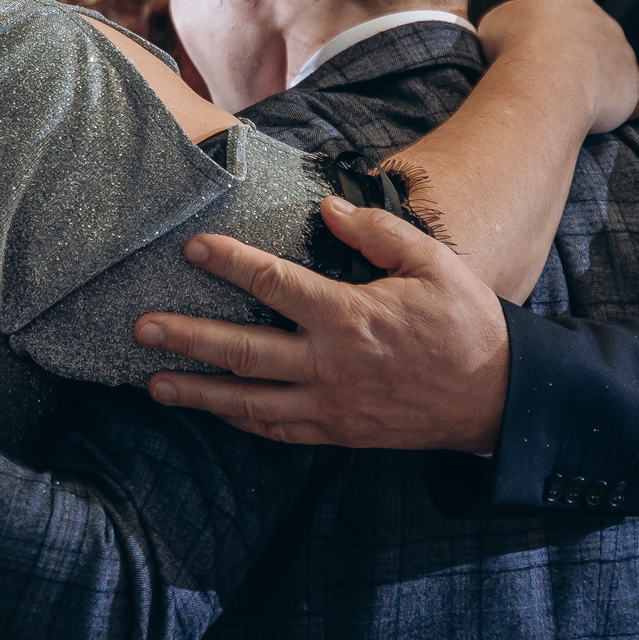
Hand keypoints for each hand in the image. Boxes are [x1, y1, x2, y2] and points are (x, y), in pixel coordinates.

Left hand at [137, 195, 509, 451]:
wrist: (497, 397)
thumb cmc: (466, 323)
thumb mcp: (432, 262)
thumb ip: (377, 231)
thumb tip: (328, 207)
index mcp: (349, 317)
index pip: (273, 283)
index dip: (229, 262)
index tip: (192, 248)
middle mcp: (329, 366)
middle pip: (242, 351)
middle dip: (187, 339)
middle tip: (140, 328)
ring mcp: (330, 406)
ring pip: (248, 402)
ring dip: (197, 393)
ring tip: (153, 383)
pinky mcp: (338, 432)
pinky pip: (278, 430)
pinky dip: (241, 422)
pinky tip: (216, 413)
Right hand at [475, 0, 638, 129]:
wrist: (543, 78)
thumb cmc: (516, 49)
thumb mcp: (496, 22)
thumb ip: (510, 25)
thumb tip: (508, 37)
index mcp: (574, 6)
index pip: (568, 23)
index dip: (552, 43)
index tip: (537, 61)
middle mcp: (604, 25)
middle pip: (594, 45)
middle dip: (577, 64)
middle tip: (552, 86)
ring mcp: (623, 56)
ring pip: (613, 73)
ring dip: (598, 87)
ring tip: (571, 106)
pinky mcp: (633, 88)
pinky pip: (633, 102)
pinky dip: (621, 112)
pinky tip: (601, 121)